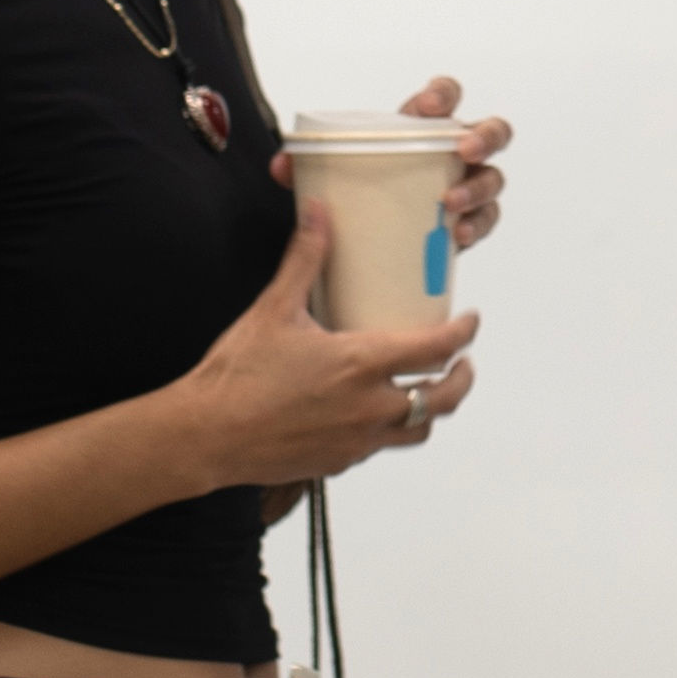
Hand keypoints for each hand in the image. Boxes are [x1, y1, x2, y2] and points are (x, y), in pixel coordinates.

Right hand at [176, 208, 478, 485]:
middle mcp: (370, 407)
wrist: (206, 435)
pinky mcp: (340, 463)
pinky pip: (381, 446)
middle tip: (462, 362)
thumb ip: (304, 261)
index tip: (470, 322)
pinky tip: (374, 413)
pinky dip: (389, 428)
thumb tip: (318, 215)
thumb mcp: (273, 310)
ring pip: (418, 429)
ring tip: (427, 391)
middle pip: (442, 398)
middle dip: (461, 378)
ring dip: (430, 409)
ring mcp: (358, 440)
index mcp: (361, 364)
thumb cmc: (238, 375)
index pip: (436, 349)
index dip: (463, 334)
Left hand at [263, 78, 510, 249]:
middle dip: (484, 137)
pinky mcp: (470, 222)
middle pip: (493, 132)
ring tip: (449, 203)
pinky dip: (476, 225)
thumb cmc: (364, 190)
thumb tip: (282, 165)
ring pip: (493, 179)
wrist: (374, 235)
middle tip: (463, 152)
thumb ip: (306, 167)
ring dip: (477, 188)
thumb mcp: (335, 174)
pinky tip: (458, 235)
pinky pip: (486, 220)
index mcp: (424, 128)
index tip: (427, 107)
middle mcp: (456, 153)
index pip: (446, 96)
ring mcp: (469, 186)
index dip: (443, 94)